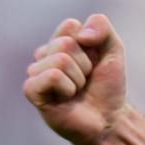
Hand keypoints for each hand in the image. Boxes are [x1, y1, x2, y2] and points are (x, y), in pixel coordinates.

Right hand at [23, 14, 126, 144]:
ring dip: (78, 78)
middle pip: (65, 43)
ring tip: (77, 90)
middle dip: (85, 64)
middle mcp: (45, 55)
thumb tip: (80, 34)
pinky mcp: (31, 91)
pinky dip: (68, 87)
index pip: (70, 26)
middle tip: (86, 81)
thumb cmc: (107, 86)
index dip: (90, 45)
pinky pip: (51, 75)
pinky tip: (66, 98)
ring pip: (60, 59)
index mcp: (60, 41)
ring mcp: (36, 72)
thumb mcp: (113, 49)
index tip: (94, 62)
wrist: (107, 119)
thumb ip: (102, 27)